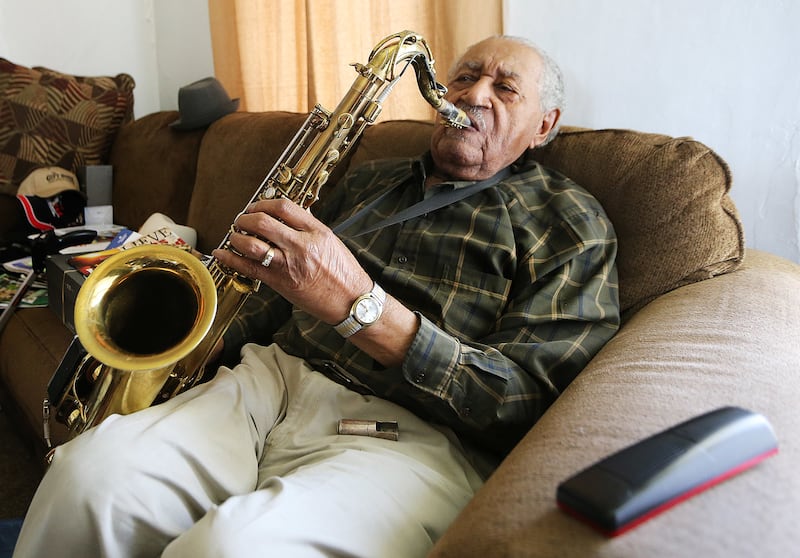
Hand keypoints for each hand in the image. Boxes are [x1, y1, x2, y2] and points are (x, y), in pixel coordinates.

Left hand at [212, 198, 372, 324]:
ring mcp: (289, 265)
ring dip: (236, 237)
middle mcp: (301, 246)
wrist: (350, 301)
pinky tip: (222, 254)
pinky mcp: (280, 283)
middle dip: (245, 218)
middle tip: (241, 221)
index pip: (284, 207)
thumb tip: (284, 217)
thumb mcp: (330, 241)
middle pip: (263, 222)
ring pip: (252, 244)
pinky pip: (249, 268)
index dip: (263, 203)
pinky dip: (230, 259)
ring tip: (234, 236)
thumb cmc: (343, 273)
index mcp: (316, 232)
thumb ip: (307, 227)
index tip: (256, 207)